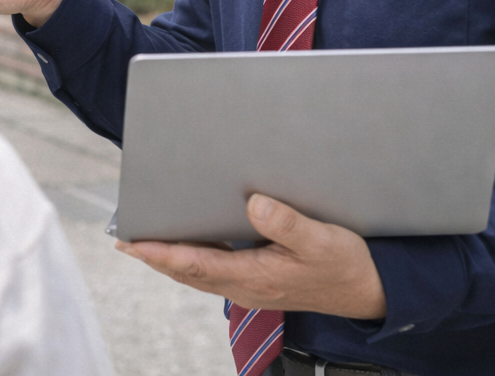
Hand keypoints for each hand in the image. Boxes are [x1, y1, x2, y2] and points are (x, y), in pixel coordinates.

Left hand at [115, 194, 386, 319]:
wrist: (370, 290)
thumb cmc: (346, 264)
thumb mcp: (322, 240)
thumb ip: (287, 223)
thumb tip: (253, 203)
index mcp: (256, 276)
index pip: (196, 264)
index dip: (161, 253)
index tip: (133, 243)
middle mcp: (247, 286)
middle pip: (188, 272)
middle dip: (155, 256)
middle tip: (124, 240)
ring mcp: (251, 287)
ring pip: (198, 274)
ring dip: (169, 260)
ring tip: (144, 242)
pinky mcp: (259, 281)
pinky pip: (213, 272)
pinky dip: (191, 260)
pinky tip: (187, 247)